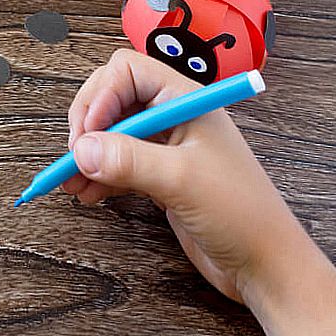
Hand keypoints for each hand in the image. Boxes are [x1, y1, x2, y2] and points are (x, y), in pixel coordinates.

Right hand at [62, 49, 304, 302]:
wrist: (265, 264)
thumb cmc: (242, 214)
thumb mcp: (181, 180)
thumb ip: (129, 160)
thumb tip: (82, 150)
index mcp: (186, 101)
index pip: (128, 72)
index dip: (100, 97)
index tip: (86, 134)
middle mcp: (174, 116)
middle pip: (113, 97)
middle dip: (88, 124)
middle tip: (74, 157)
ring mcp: (167, 147)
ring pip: (111, 133)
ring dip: (87, 154)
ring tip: (70, 182)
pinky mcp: (160, 175)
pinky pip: (117, 163)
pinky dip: (98, 176)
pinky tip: (87, 194)